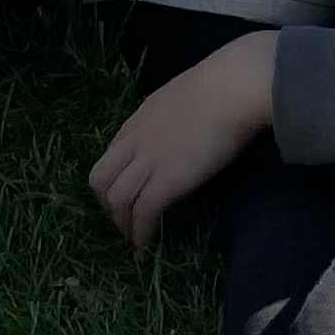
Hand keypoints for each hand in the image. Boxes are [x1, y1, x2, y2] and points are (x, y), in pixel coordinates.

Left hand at [88, 34, 277, 254]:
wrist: (233, 86)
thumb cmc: (222, 85)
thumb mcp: (183, 98)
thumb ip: (173, 118)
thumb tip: (183, 131)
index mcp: (139, 120)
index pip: (110, 156)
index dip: (114, 181)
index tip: (126, 197)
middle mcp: (135, 141)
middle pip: (100, 180)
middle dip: (108, 206)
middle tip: (126, 222)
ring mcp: (149, 161)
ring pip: (115, 200)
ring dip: (123, 225)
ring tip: (136, 241)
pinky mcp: (167, 181)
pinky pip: (143, 214)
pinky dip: (141, 236)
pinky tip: (146, 249)